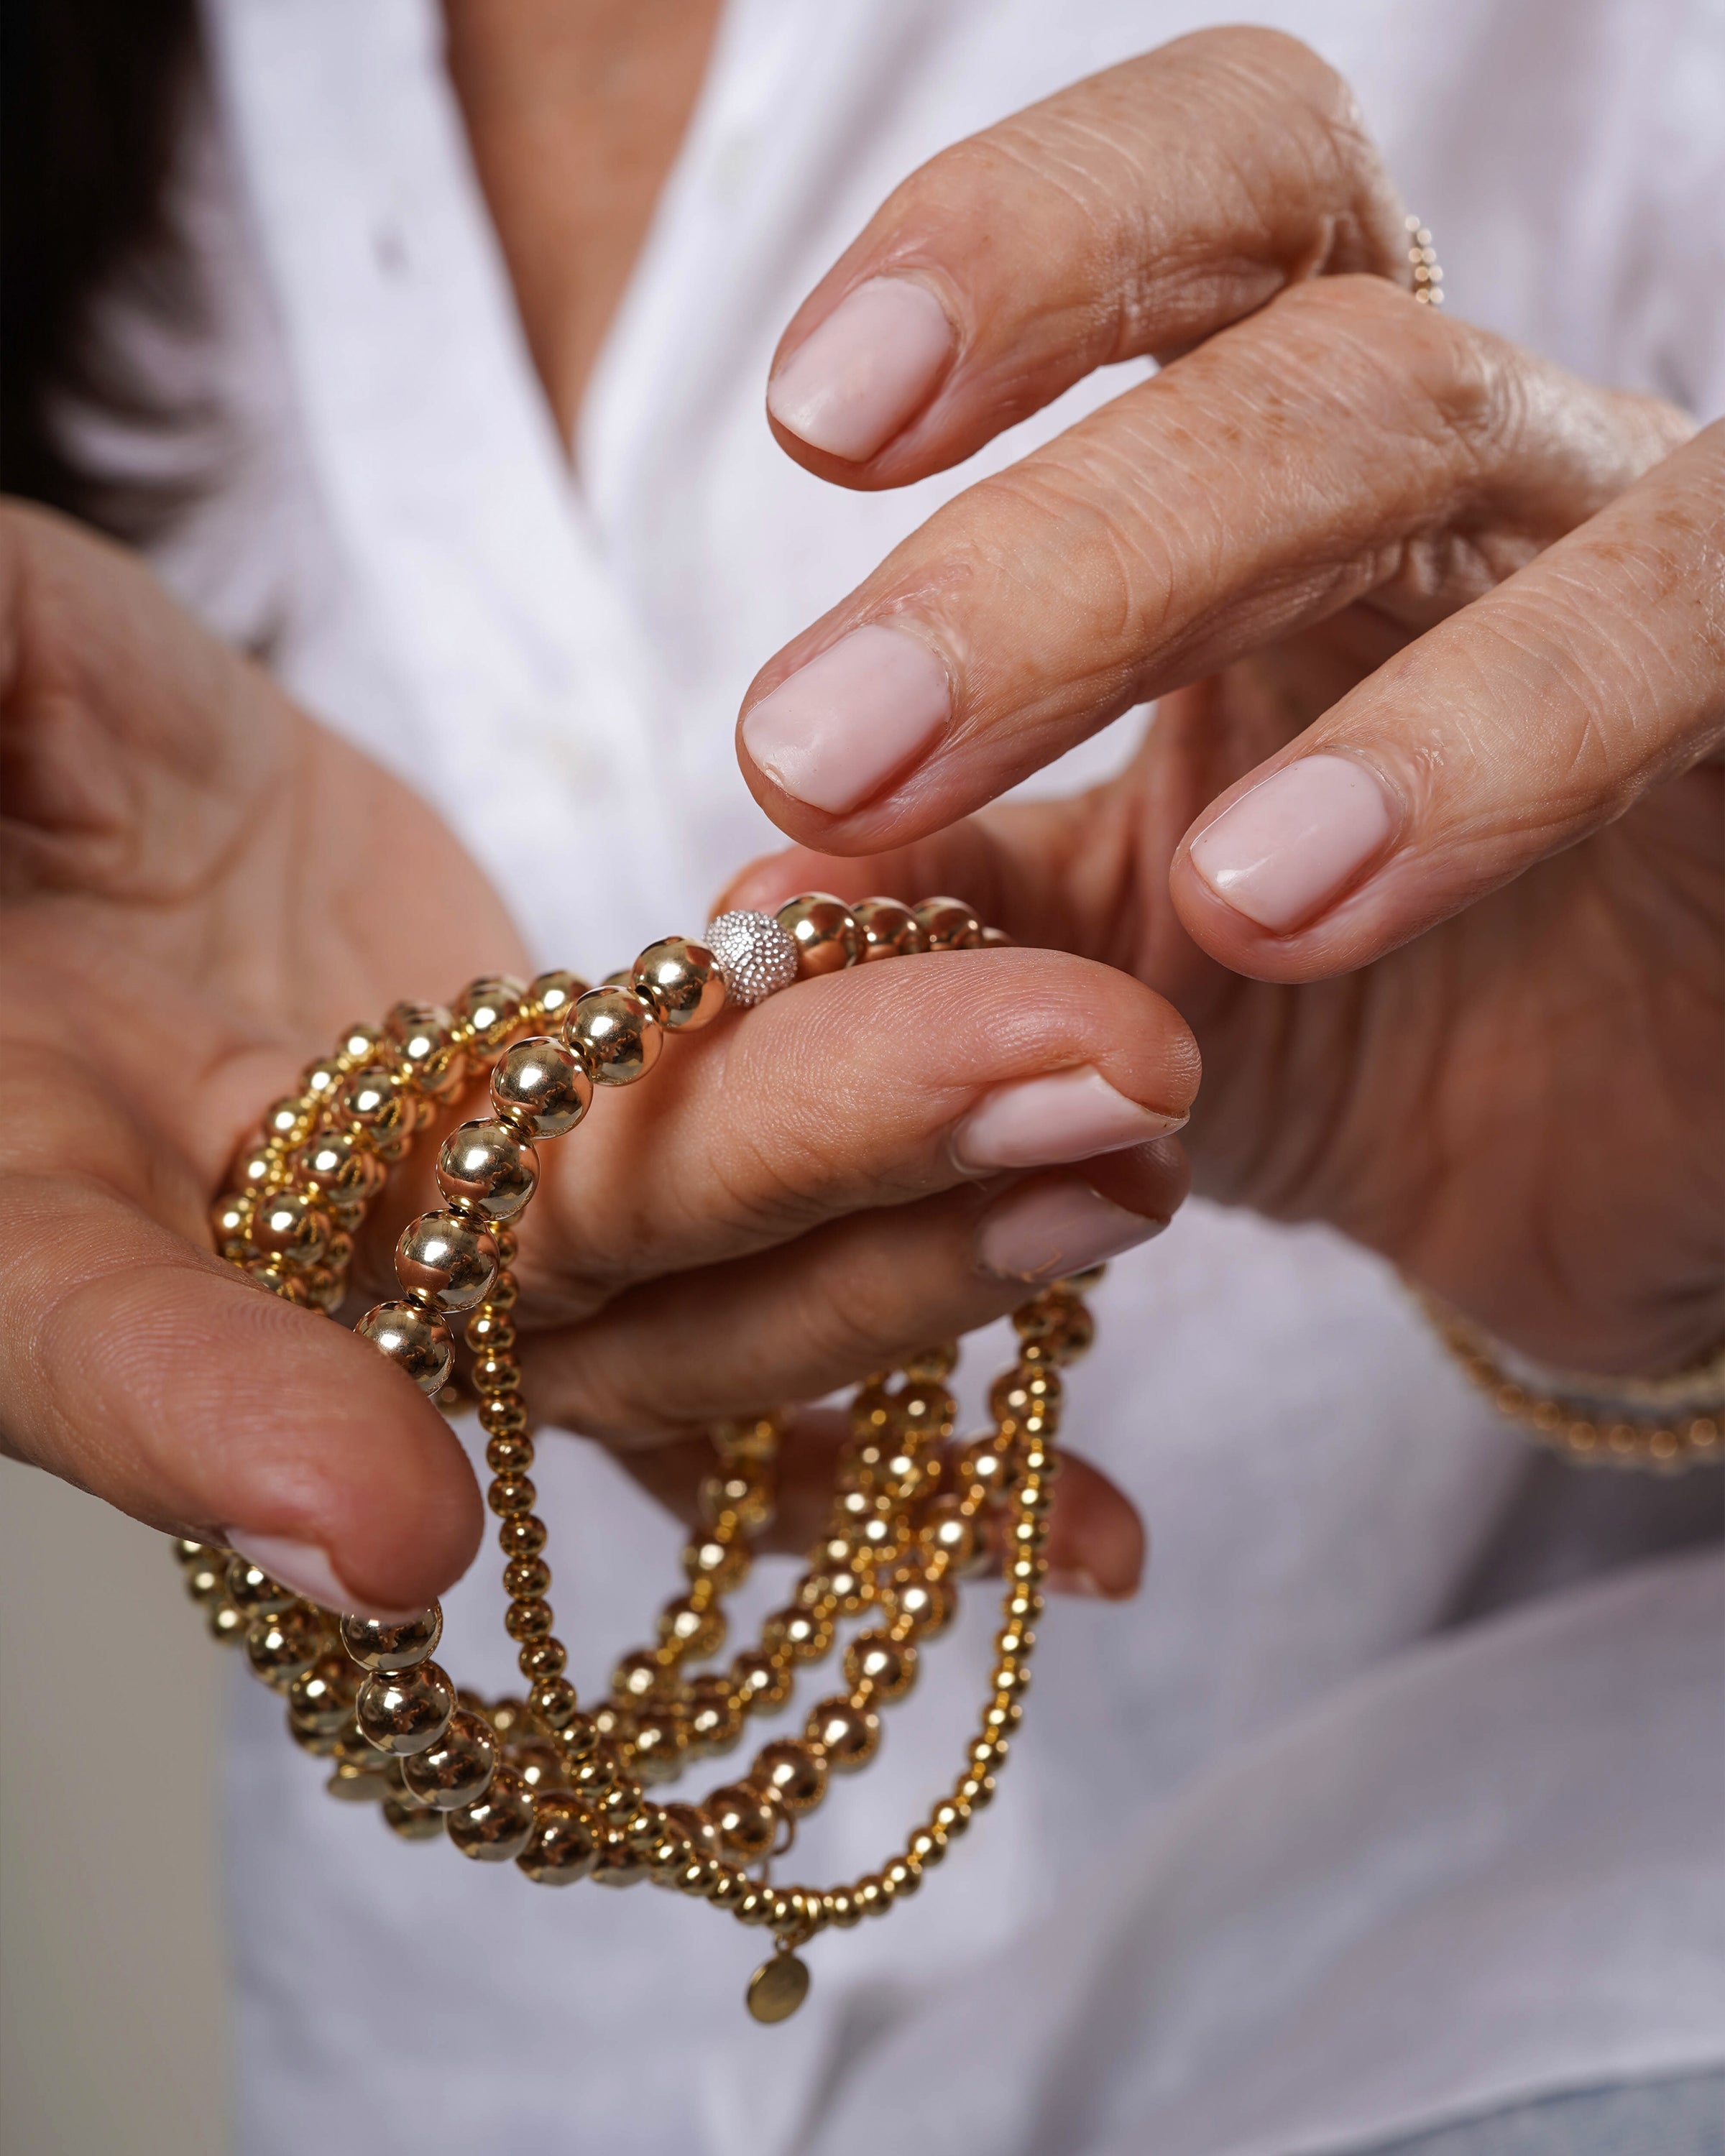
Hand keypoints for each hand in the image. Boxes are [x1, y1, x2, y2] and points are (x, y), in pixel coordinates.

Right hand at [0, 505, 1196, 1608]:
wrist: (52, 784)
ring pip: (694, 1284)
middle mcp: (268, 1267)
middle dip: (814, 1194)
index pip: (97, 1335)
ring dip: (925, 1243)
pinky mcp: (582, 1174)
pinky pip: (751, 1282)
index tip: (384, 1524)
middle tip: (1083, 1105)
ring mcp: (457, 1232)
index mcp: (32, 1202)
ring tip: (1143, 1149)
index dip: (221, 1424)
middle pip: (540, 1283)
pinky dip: (909, 1338)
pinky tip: (1098, 1491)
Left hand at [732, 28, 1723, 1374]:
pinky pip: (1692, 624)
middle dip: (1045, 537)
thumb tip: (743, 906)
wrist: (1595, 1174)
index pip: (1195, 218)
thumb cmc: (1352, 1026)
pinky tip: (1292, 902)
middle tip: (817, 745)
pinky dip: (1487, 744)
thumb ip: (952, 912)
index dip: (1013, 248)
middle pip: (1292, 333)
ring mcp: (1651, 563)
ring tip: (1120, 878)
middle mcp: (1478, 466)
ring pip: (1450, 431)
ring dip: (1221, 617)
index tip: (813, 420)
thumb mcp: (1110, 971)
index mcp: (1297, 473)